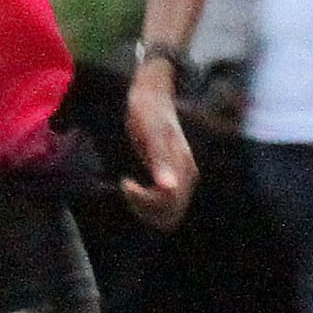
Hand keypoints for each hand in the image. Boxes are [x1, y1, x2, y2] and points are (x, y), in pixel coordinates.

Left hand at [120, 65, 196, 228]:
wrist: (152, 97)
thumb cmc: (147, 112)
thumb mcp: (150, 133)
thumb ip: (160, 160)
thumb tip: (168, 188)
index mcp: (183, 166)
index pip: (169, 202)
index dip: (144, 200)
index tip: (125, 183)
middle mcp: (187, 176)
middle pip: (170, 214)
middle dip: (143, 207)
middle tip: (125, 185)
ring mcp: (182, 179)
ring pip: (168, 215)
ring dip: (145, 210)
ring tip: (128, 187)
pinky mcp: (174, 179)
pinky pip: (165, 207)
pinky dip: (146, 205)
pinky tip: (133, 187)